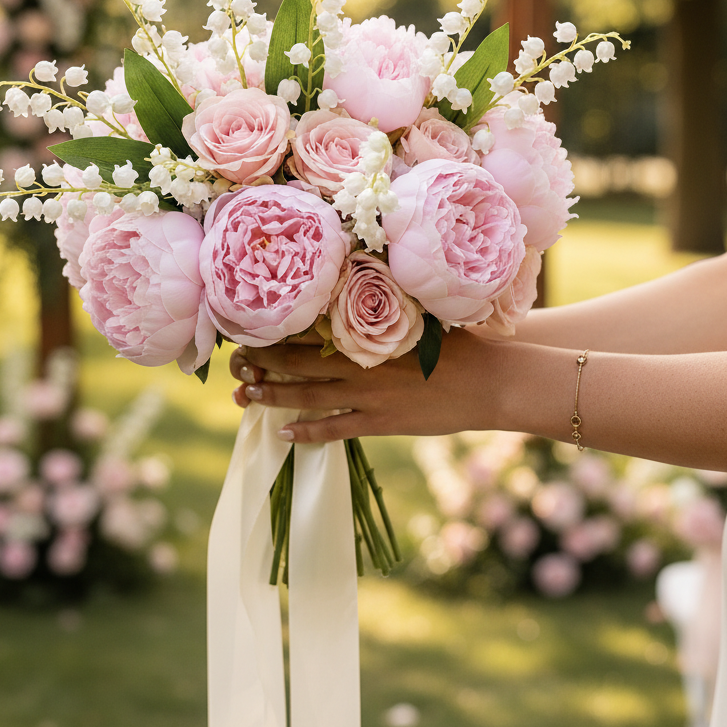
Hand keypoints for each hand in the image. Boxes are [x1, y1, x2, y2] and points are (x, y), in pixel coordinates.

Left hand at [229, 328, 503, 442]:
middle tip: (235, 365)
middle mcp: (360, 363)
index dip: (275, 334)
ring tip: (246, 395)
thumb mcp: (420, 317)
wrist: (491, 381)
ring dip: (273, 396)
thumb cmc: (459, 343)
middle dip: (263, 364)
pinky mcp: (381, 423)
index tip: (250, 332)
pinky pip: (336, 429)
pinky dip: (308, 432)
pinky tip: (285, 433)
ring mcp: (369, 396)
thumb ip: (385, 310)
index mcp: (367, 333)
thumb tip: (355, 293)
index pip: (309, 331)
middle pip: (298, 363)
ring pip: (308, 396)